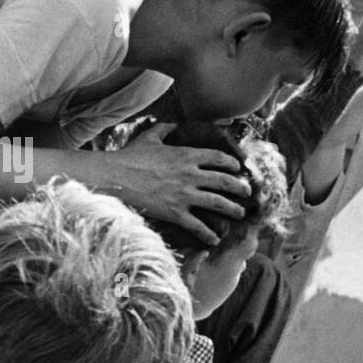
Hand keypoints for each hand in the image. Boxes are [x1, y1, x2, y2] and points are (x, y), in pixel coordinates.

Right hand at [106, 121, 250, 245]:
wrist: (115, 176)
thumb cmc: (130, 157)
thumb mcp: (149, 137)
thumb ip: (164, 129)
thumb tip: (171, 123)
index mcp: (186, 155)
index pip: (218, 157)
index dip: (232, 163)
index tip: (239, 167)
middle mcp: (191, 175)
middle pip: (225, 181)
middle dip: (240, 188)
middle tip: (247, 192)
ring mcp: (184, 194)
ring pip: (218, 203)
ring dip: (232, 209)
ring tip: (240, 214)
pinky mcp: (175, 212)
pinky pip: (197, 225)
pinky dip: (208, 234)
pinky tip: (215, 239)